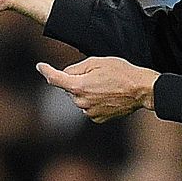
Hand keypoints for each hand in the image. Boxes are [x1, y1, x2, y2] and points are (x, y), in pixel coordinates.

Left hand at [36, 57, 159, 122]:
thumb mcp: (97, 61)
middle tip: (96, 74)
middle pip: (69, 88)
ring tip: (106, 85)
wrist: (141, 90)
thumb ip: (77, 68)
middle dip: (76, 80)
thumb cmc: (121, 72)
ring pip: (79, 98)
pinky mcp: (97, 118)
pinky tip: (107, 95)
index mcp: (78, 86)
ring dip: (86, 91)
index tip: (40, 66)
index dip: (46, 71)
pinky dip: (93, 100)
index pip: (55, 79)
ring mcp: (89, 112)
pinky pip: (89, 107)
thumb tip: (67, 74)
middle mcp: (80, 102)